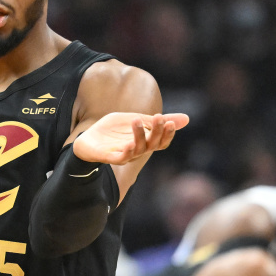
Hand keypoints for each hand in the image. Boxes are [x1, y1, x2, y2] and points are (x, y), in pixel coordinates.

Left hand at [72, 113, 188, 164]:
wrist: (88, 139)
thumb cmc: (114, 131)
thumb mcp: (137, 120)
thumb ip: (156, 121)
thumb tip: (187, 119)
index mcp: (145, 142)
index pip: (162, 142)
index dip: (167, 134)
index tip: (170, 122)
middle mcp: (138, 150)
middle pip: (153, 145)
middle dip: (157, 132)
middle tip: (159, 118)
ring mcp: (125, 155)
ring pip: (138, 149)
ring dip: (140, 135)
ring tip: (137, 120)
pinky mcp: (111, 157)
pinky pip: (122, 158)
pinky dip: (127, 151)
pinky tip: (129, 143)